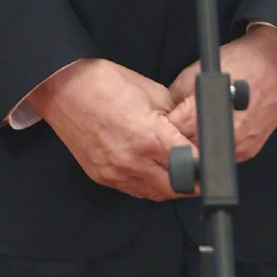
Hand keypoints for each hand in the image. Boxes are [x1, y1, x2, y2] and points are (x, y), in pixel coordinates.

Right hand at [28, 58, 196, 200]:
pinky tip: (152, 170)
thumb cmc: (106, 82)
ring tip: (178, 170)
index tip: (212, 160)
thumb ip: (174, 116)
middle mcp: (134, 161)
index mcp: (150, 136)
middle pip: (177, 188)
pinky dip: (148, 185)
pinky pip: (134, 191)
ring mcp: (116, 173)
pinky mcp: (102, 177)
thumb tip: (190, 130)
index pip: (191, 164)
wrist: (64, 87)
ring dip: (171, 186)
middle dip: (193, 180)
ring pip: (156, 194)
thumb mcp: (152, 91)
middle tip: (200, 169)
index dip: (206, 164)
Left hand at [167, 29, 276, 161]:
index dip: (166, 126)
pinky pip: (224, 155)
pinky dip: (216, 145)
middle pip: (189, 148)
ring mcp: (239, 146)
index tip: (164, 119)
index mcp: (209, 113)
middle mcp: (226, 135)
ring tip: (199, 123)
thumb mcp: (200, 69)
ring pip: (206, 155)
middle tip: (181, 120)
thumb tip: (166, 110)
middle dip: (180, 137)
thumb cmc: (242, 62)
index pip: (174, 133)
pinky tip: (215, 128)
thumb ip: (177, 93)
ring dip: (198, 143)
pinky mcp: (250, 151)